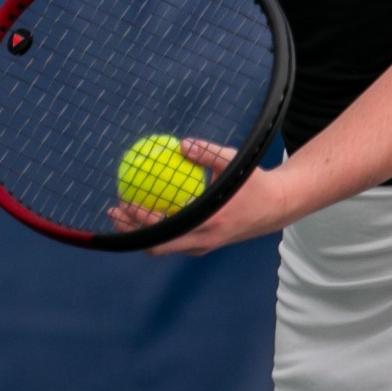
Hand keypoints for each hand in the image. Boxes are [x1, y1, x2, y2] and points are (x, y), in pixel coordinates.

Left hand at [109, 139, 298, 256]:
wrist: (277, 207)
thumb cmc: (255, 183)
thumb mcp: (234, 164)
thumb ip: (208, 154)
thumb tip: (181, 144)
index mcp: (210, 223)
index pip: (166, 227)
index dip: (141, 219)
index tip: (125, 201)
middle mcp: (203, 240)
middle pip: (156, 245)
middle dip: (131, 232)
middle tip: (114, 211)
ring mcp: (202, 246)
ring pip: (163, 247)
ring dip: (140, 233)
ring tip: (122, 213)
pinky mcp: (203, 245)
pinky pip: (173, 241)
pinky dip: (156, 230)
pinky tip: (146, 212)